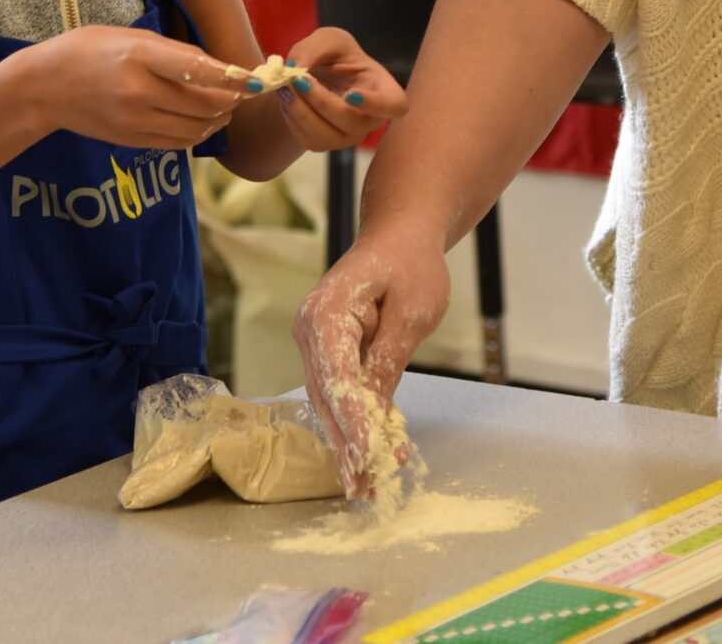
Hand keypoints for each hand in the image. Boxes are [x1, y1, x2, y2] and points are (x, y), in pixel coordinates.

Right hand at [9, 26, 248, 150]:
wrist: (44, 87)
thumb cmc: (87, 50)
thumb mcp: (129, 35)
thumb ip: (172, 51)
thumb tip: (216, 67)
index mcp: (139, 55)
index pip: (199, 70)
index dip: (233, 77)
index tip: (256, 78)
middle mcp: (139, 91)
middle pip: (204, 103)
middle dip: (232, 98)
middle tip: (245, 90)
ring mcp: (135, 121)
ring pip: (195, 127)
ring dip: (219, 118)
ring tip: (227, 106)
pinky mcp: (131, 140)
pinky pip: (178, 142)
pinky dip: (199, 134)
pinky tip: (205, 123)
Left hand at [270, 28, 410, 153]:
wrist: (314, 73)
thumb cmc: (333, 54)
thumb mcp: (327, 39)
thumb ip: (314, 48)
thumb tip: (296, 67)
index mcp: (383, 88)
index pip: (395, 106)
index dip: (377, 105)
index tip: (350, 94)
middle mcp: (372, 118)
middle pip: (355, 123)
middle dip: (322, 102)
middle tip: (298, 80)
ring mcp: (351, 135)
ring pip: (330, 138)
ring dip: (303, 114)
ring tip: (285, 89)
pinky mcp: (328, 143)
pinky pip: (311, 142)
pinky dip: (294, 122)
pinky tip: (287, 101)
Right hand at [295, 223, 447, 496]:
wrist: (400, 237)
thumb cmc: (409, 265)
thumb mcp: (412, 312)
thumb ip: (389, 360)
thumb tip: (374, 412)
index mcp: (326, 311)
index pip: (337, 374)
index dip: (351, 417)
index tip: (366, 453)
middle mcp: (310, 330)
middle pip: (326, 395)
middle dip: (347, 442)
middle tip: (365, 485)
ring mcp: (314, 344)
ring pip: (329, 401)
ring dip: (347, 442)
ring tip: (365, 484)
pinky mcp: (327, 354)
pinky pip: (338, 393)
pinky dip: (353, 423)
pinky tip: (366, 457)